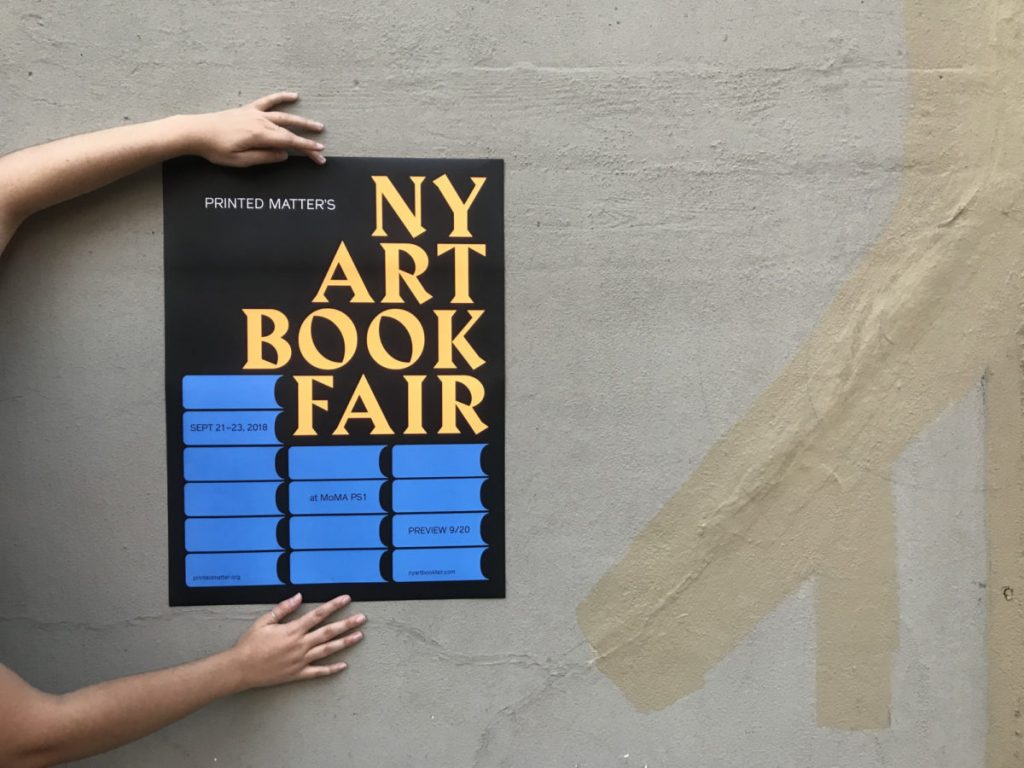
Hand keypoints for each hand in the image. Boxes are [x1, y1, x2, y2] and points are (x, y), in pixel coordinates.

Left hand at [183, 92, 325, 166]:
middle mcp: (261, 122)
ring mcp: (255, 114)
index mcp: (260, 136)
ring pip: (284, 116)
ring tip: (317, 125)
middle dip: (308, 139)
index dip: (306, 148)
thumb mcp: (241, 161)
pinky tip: (294, 96)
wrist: (196, 132)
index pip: (289, 143)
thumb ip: (264, 157)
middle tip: (321, 147)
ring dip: (302, 121)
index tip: (320, 154)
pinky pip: (268, 101)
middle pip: (290, 131)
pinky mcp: (248, 110)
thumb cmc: (216, 149)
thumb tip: (283, 155)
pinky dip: (281, 97)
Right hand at [229, 594, 364, 688]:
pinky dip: (331, 669)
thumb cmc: (250, 644)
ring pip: (328, 650)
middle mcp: (300, 645)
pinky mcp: (297, 674)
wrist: (240, 668)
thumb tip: (299, 596)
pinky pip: (318, 672)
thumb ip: (283, 608)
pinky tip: (344, 666)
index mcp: (293, 630)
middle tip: (362, 618)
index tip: (346, 598)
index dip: (334, 605)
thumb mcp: (264, 621)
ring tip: (359, 636)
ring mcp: (301, 660)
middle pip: (329, 632)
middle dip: (347, 624)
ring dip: (345, 643)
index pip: (319, 614)